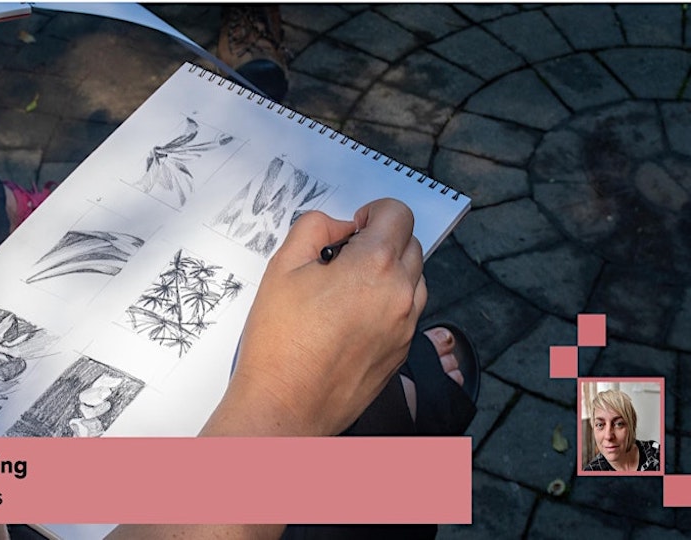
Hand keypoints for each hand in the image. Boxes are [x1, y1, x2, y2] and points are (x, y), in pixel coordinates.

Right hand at [202, 198, 425, 436]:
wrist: (286, 404)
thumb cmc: (280, 341)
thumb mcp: (283, 266)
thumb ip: (314, 228)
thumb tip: (339, 227)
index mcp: (375, 265)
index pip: (399, 213)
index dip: (374, 212)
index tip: (355, 226)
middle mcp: (401, 294)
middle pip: (410, 245)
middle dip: (381, 242)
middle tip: (343, 260)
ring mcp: (406, 327)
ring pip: (413, 280)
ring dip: (389, 274)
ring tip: (347, 292)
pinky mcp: (402, 352)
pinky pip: (407, 313)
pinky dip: (388, 305)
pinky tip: (351, 319)